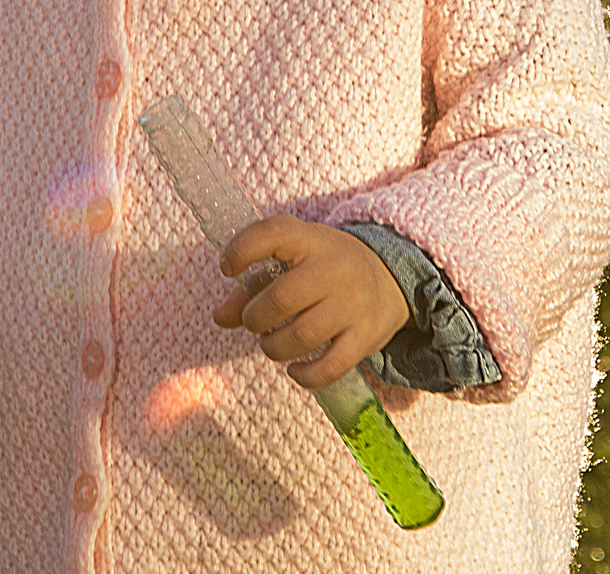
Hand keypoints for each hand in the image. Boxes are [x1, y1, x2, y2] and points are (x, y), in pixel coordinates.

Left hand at [212, 216, 409, 390]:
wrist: (389, 277)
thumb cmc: (325, 267)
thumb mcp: (293, 259)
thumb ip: (252, 285)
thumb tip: (220, 317)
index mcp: (310, 240)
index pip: (272, 233)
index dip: (241, 249)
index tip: (227, 267)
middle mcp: (333, 269)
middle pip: (282, 298)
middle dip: (254, 317)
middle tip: (254, 321)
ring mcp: (352, 304)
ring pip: (303, 336)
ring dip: (274, 347)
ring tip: (271, 342)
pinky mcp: (366, 336)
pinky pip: (331, 367)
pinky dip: (306, 375)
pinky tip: (294, 370)